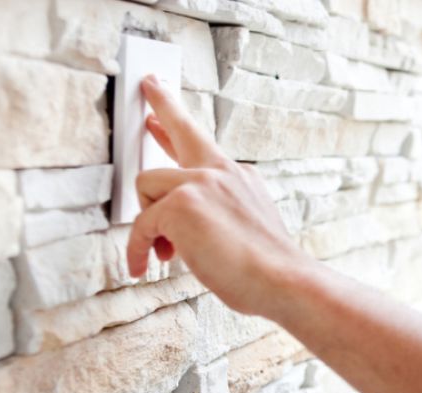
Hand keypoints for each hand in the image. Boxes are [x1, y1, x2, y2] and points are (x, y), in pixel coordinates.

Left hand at [128, 74, 306, 315]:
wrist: (283, 280)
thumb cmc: (266, 269)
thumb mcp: (247, 229)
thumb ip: (216, 214)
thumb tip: (176, 228)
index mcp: (240, 178)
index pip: (203, 146)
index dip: (177, 122)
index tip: (160, 104)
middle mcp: (223, 172)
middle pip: (182, 132)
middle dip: (164, 105)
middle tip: (149, 84)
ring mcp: (202, 183)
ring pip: (148, 186)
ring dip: (149, 222)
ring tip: (165, 252)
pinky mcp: (180, 204)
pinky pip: (141, 223)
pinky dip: (138, 249)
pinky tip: (143, 266)